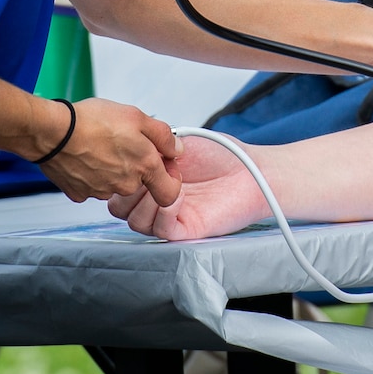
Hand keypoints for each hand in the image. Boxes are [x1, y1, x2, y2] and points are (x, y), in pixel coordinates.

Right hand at [35, 98, 182, 205]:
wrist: (53, 131)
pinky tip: (84, 155)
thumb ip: (163, 135)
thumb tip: (176, 149)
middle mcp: (125, 184)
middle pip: (139, 182)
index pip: (170, 193)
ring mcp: (101, 191)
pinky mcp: (79, 193)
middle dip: (134, 164)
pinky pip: (91, 185)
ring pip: (114, 183)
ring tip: (98, 145)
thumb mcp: (136, 116)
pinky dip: (90, 173)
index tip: (163, 165)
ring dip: (111, 168)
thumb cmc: (91, 122)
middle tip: (121, 141)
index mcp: (144, 167)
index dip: (170, 179)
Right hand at [110, 136, 271, 239]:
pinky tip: (179, 196)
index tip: (138, 155)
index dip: (123, 171)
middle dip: (129, 187)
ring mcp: (169, 217)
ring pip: (136, 222)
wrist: (252, 170)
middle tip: (150, 172)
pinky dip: (164, 212)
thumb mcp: (180, 142)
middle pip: (120, 207)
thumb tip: (133, 148)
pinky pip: (160, 230)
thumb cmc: (222, 154)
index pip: (119, 185)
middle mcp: (156, 200)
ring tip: (169, 183)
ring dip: (146, 200)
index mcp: (151, 179)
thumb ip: (154, 146)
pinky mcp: (185, 231)